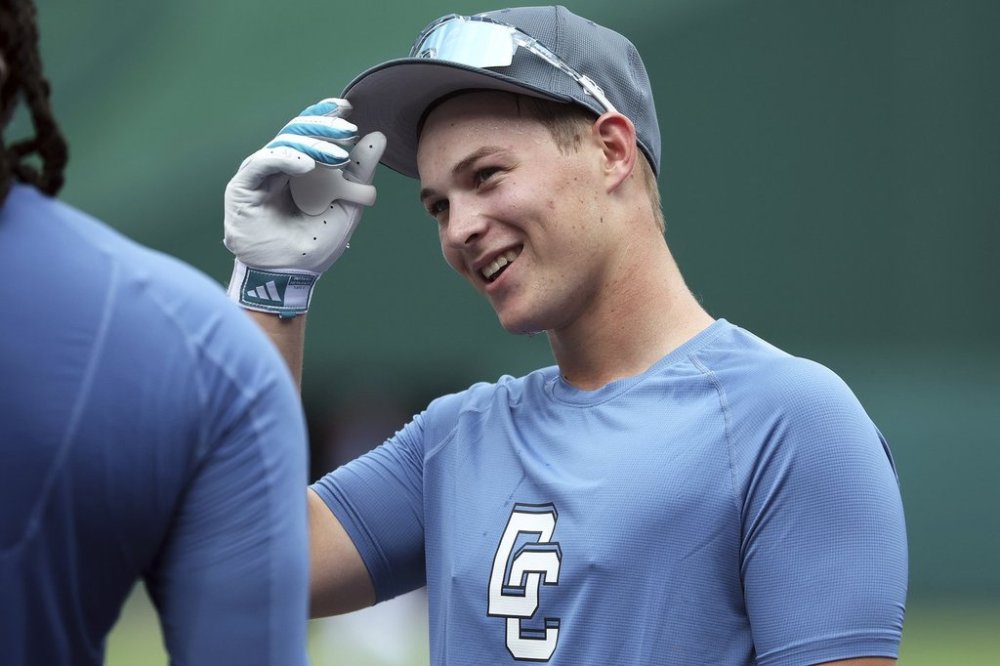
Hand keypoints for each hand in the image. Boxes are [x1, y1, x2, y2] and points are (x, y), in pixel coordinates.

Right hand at [223, 98, 385, 315]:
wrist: (292, 275)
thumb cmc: (316, 244)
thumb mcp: (347, 204)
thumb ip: (360, 172)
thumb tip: (378, 137)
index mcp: (300, 169)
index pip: (310, 133)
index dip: (325, 117)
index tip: (347, 108)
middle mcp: (278, 167)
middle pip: (297, 132)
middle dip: (323, 127)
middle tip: (347, 129)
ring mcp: (260, 175)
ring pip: (283, 143)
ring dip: (312, 144)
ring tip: (337, 156)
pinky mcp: (243, 186)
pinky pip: (263, 162)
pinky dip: (286, 158)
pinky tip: (307, 165)